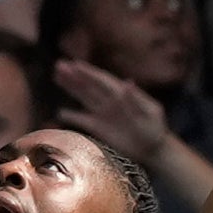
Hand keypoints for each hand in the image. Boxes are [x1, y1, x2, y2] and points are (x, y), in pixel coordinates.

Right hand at [52, 57, 170, 159]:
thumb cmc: (155, 129)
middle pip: (89, 85)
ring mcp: (103, 114)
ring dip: (70, 87)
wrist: (154, 149)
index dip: (88, 72)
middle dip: (74, 76)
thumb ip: (136, 100)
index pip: (102, 80)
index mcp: (122, 95)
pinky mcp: (99, 128)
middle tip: (59, 65)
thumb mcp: (150, 113)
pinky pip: (82, 120)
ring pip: (83, 97)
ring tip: (57, 76)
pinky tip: (60, 112)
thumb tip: (127, 82)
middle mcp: (110, 101)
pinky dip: (72, 116)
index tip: (75, 63)